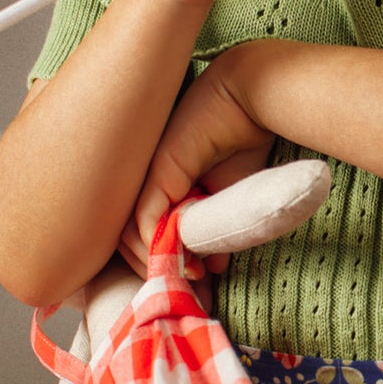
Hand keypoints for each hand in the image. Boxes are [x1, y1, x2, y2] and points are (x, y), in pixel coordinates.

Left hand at [116, 51, 274, 277]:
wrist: (252, 97)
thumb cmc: (244, 138)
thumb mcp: (231, 193)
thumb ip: (216, 225)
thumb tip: (212, 265)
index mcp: (163, 184)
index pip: (146, 230)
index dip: (163, 259)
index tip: (193, 277)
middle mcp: (148, 180)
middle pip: (131, 236)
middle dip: (155, 267)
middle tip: (184, 285)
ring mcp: (148, 175)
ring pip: (130, 233)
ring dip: (156, 261)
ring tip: (187, 275)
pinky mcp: (157, 172)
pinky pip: (143, 219)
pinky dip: (156, 245)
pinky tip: (180, 260)